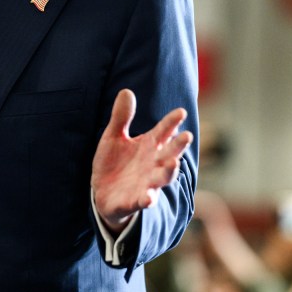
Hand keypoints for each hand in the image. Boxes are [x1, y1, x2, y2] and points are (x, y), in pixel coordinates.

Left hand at [91, 89, 192, 234]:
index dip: (172, 122)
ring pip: (162, 177)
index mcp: (149, 146)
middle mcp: (153, 164)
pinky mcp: (134, 200)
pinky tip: (149, 197)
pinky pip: (143, 200)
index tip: (181, 112)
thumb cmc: (114, 162)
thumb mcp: (113, 137)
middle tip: (187, 135)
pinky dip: (147, 199)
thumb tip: (126, 91)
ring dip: (169, 172)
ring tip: (174, 163)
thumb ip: (121, 117)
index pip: (163, 131)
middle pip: (169, 153)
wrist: (103, 193)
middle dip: (178, 146)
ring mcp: (146, 183)